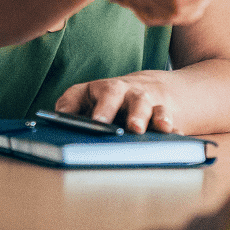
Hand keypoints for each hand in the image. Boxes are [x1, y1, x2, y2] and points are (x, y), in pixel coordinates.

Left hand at [55, 70, 179, 133]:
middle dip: (105, 108)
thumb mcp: (92, 109)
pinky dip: (166, 122)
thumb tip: (61, 141)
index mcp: (93, 92)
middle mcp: (117, 91)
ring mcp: (140, 98)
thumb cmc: (113, 106)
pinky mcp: (161, 109)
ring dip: (138, 115)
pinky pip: (164, 114)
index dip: (69, 105)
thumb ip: (77, 121)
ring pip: (139, 102)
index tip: (62, 117)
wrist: (152, 88)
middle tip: (100, 122)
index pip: (76, 94)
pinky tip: (168, 131)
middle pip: (110, 93)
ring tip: (136, 129)